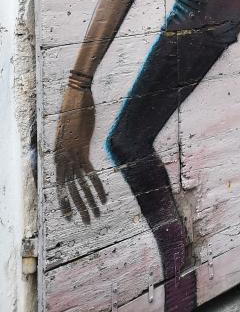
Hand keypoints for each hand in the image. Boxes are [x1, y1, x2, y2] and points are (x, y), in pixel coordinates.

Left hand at [54, 86, 106, 223]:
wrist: (75, 95)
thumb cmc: (74, 109)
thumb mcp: (71, 131)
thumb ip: (72, 144)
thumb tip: (76, 151)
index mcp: (57, 155)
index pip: (61, 186)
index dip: (65, 202)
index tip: (69, 215)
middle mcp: (61, 158)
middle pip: (69, 190)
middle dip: (77, 208)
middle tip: (84, 222)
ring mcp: (71, 155)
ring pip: (79, 187)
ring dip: (88, 203)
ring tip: (94, 216)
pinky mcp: (81, 149)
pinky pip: (89, 175)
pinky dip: (97, 188)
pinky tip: (103, 199)